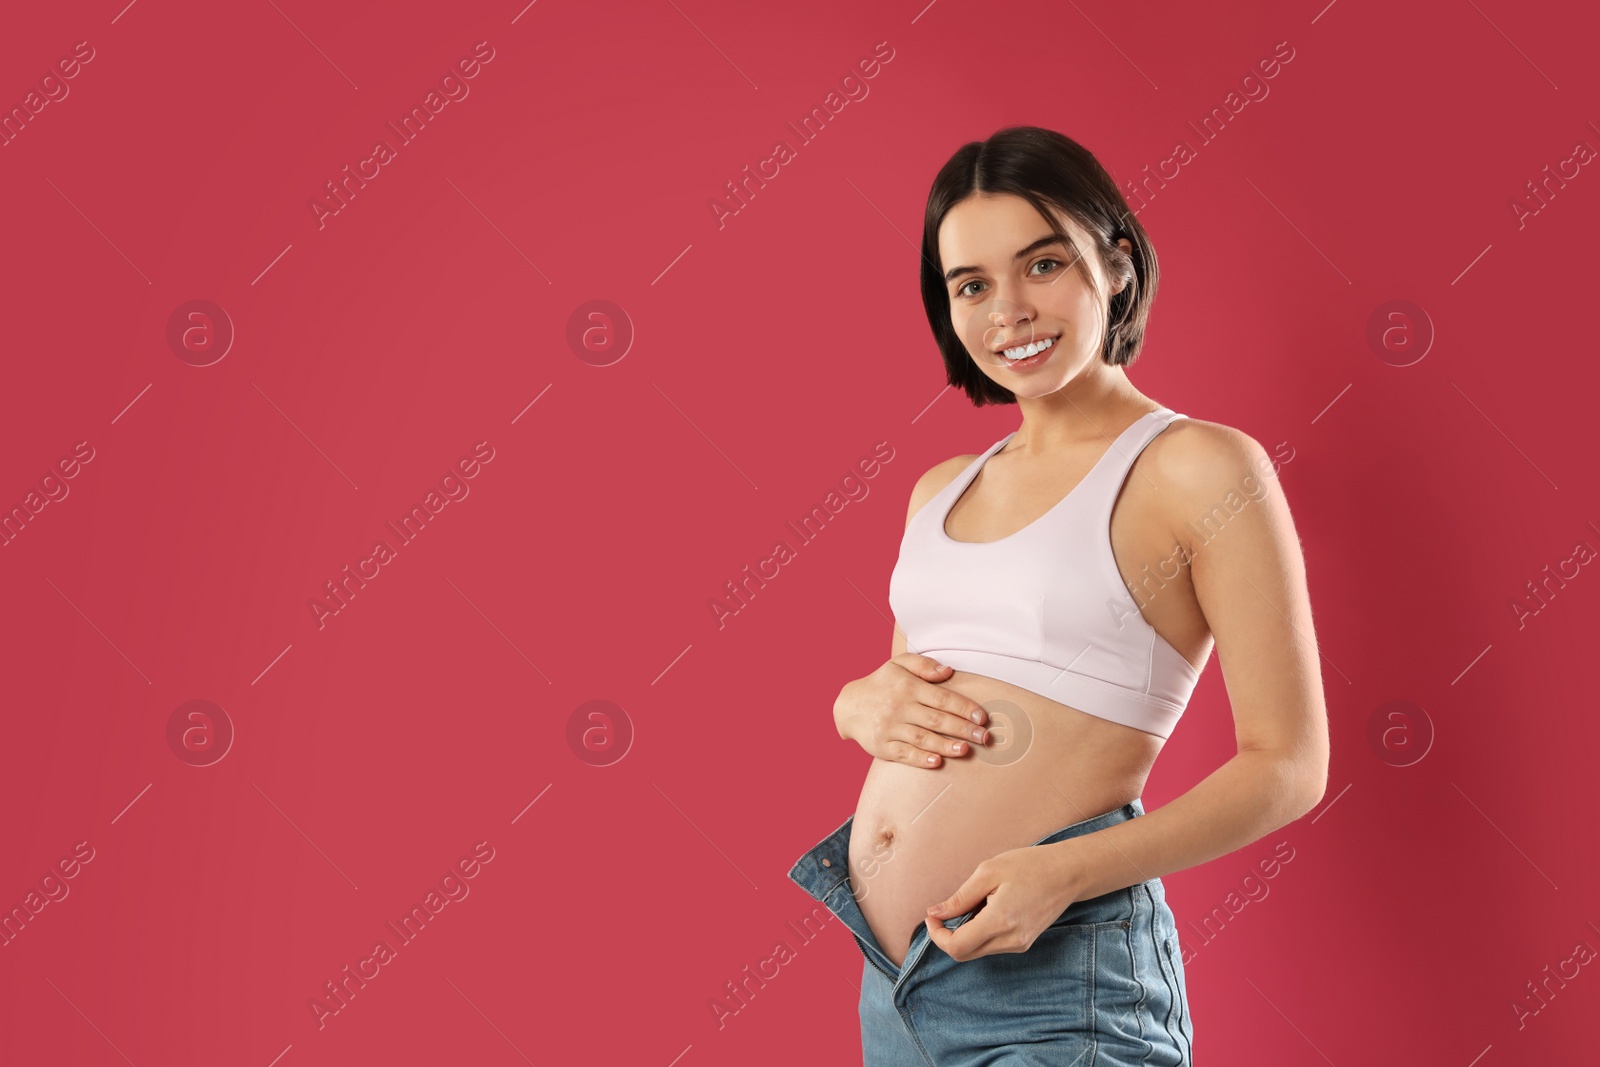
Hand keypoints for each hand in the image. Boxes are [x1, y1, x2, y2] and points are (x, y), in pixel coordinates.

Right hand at [834, 654, 990, 768]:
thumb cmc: (881, 684)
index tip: (982, 717)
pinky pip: (904, 754)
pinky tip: (936, 761)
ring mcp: (890, 727)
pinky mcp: (881, 746)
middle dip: (963, 729)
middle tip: (984, 737)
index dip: (964, 707)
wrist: (848, 706)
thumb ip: (923, 664)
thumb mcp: (898, 664)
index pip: (942, 697)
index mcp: (908, 686)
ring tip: (966, 750)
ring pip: (923, 738)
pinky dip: (920, 759)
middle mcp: (899, 706)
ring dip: (946, 745)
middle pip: (937, 719)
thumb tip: (949, 671)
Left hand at [921, 844, 1080, 961]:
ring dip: (964, 933)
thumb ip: (960, 898)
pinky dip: (979, 933)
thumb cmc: (1029, 866)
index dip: (937, 936)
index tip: (932, 917)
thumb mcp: (988, 872)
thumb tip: (935, 913)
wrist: (1068, 873)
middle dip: (947, 936)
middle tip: (943, 912)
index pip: (957, 947)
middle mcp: (1010, 940)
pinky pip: (992, 946)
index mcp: (1000, 921)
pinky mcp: (1024, 943)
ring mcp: (1019, 945)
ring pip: (977, 951)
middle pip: (964, 954)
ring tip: (975, 903)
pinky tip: (987, 909)